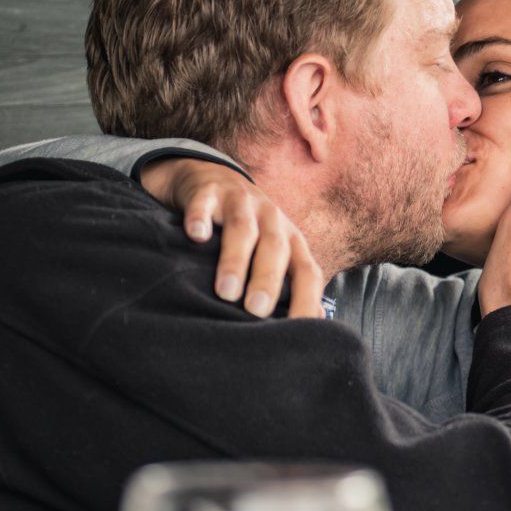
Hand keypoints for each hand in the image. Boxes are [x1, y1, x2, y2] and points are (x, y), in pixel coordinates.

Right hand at [138, 157, 324, 317]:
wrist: (213, 177)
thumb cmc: (249, 230)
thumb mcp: (274, 253)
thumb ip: (291, 285)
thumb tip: (315, 323)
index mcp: (290, 240)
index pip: (307, 271)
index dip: (306, 300)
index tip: (296, 333)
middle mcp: (270, 219)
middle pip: (275, 248)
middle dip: (268, 279)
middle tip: (257, 310)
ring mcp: (239, 202)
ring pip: (242, 228)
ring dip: (235, 259)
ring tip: (226, 291)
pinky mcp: (207, 191)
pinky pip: (203, 204)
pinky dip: (200, 218)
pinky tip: (195, 236)